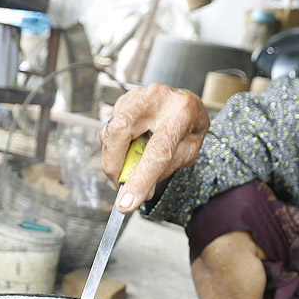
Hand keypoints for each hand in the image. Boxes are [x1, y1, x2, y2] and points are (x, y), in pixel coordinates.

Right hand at [100, 83, 209, 212]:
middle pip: (121, 130)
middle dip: (113, 164)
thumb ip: (164, 171)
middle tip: (118, 184)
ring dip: (113, 157)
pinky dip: (114, 145)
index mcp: (182, 112)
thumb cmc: (189, 129)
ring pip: (110, 130)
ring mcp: (139, 94)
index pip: (158, 150)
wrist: (188, 101)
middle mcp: (158, 97)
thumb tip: (138, 192)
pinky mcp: (125, 98)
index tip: (126, 204)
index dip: (140, 179)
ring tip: (128, 167)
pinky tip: (129, 146)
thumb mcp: (187, 152)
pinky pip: (110, 127)